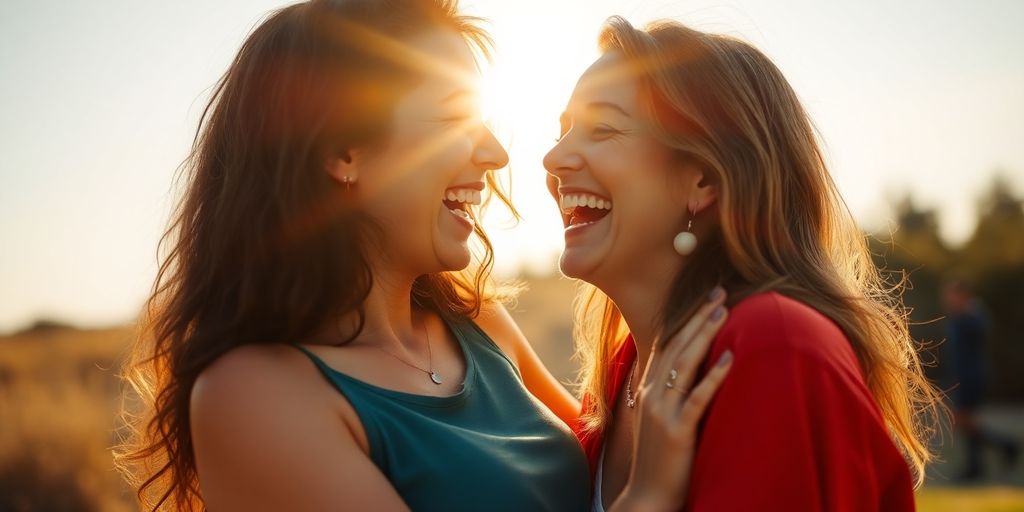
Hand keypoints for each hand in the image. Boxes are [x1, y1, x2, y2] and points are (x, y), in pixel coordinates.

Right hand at [616, 288, 732, 511]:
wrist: (646, 498)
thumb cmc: (659, 460)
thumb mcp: (660, 419)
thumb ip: (672, 393)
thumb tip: (694, 370)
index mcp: (648, 388)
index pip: (666, 343)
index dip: (686, 318)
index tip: (706, 298)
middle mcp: (652, 394)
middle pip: (677, 345)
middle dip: (699, 317)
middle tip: (720, 292)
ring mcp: (663, 412)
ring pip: (685, 363)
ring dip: (705, 334)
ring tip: (724, 311)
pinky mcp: (677, 431)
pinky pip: (697, 398)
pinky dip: (714, 376)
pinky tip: (730, 358)